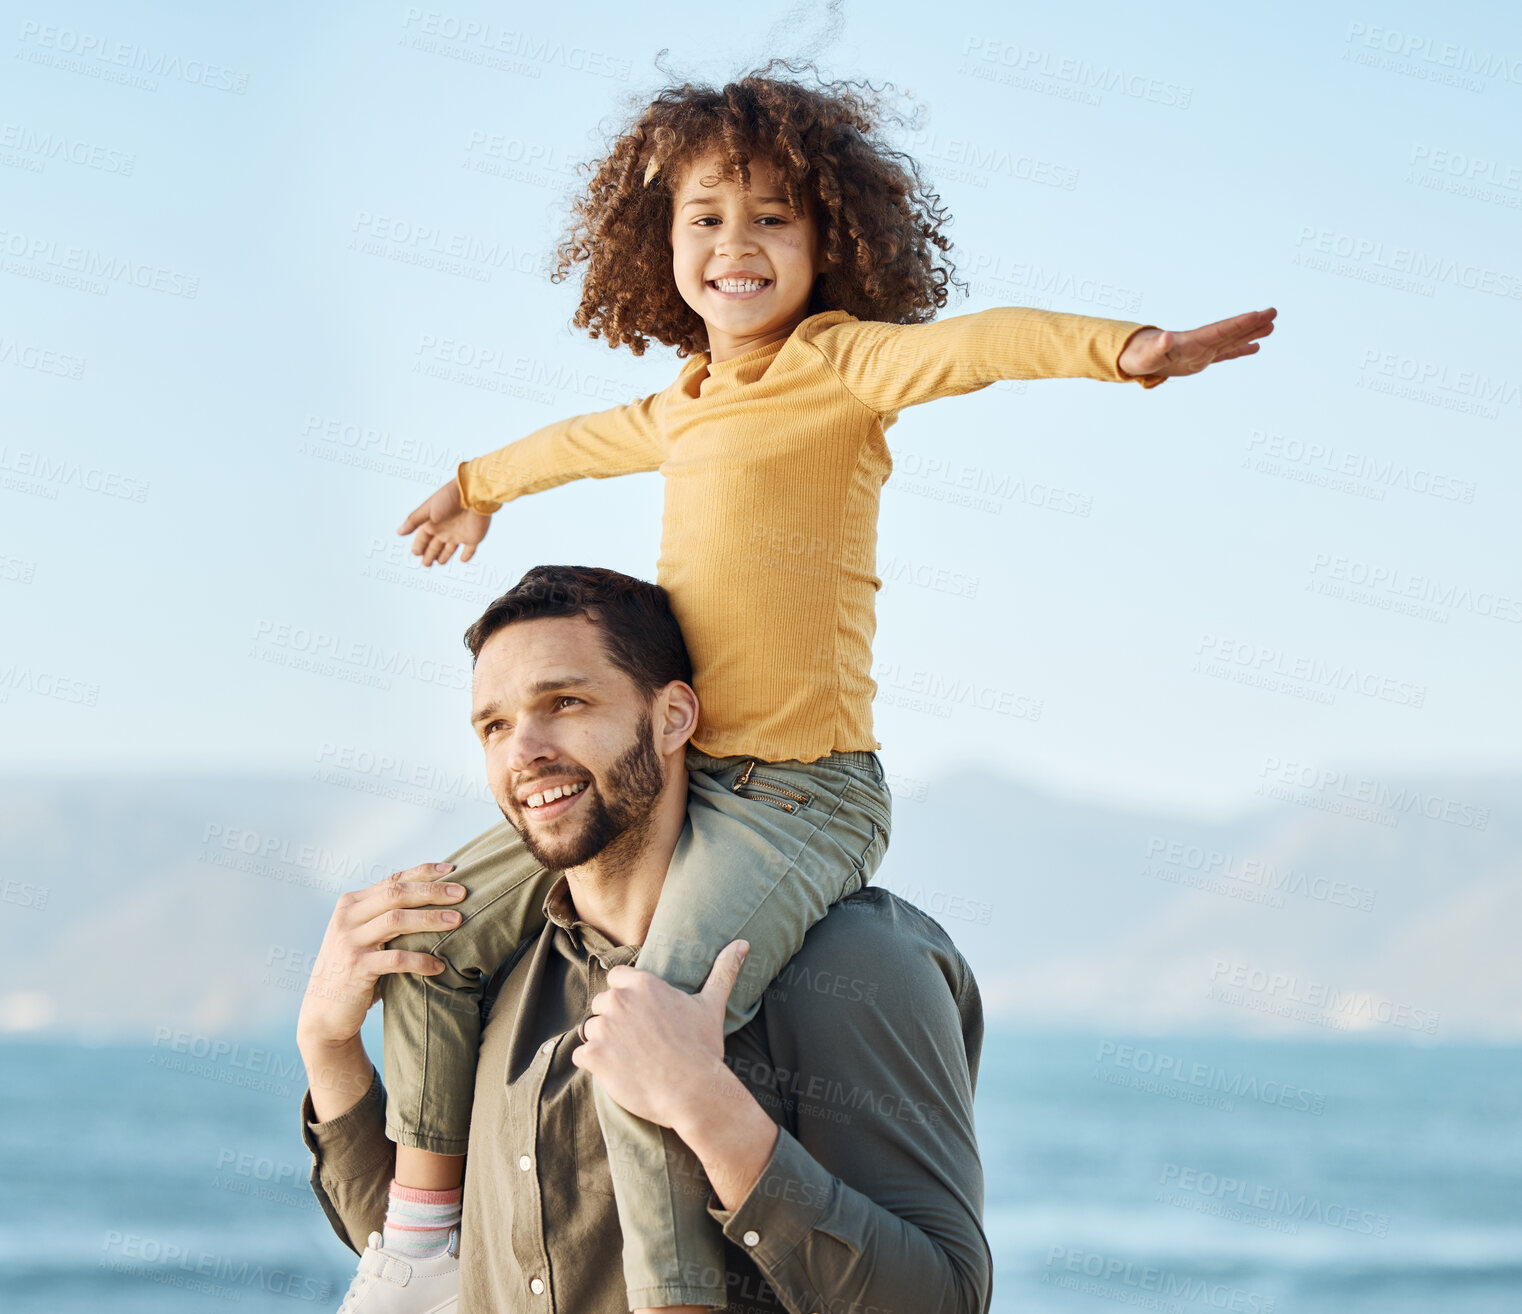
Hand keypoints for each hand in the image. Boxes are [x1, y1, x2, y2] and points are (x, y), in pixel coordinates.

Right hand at [295, 862, 467, 1053]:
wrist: (324, 1012)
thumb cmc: (355, 969)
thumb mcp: (364, 935)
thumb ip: (386, 915)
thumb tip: (434, 896)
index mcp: (351, 904)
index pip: (393, 880)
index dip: (424, 872)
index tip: (453, 869)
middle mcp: (347, 917)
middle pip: (396, 894)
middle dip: (432, 891)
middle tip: (462, 893)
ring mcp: (349, 942)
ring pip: (396, 920)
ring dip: (430, 919)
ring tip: (458, 921)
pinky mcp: (355, 968)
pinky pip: (395, 959)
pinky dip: (421, 960)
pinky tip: (440, 966)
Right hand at [398, 479, 491, 566]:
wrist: (473, 493)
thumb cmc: (449, 499)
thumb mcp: (427, 510)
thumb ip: (413, 522)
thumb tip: (398, 532)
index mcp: (433, 522)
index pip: (423, 538)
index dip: (419, 546)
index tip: (415, 553)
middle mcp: (445, 529)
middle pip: (435, 545)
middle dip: (429, 554)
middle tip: (425, 564)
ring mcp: (459, 533)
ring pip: (450, 549)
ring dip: (443, 556)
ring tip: (437, 563)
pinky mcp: (473, 537)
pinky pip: (470, 550)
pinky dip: (467, 555)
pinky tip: (462, 560)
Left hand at [571, 940, 748, 1133]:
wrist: (694, 1092)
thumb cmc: (702, 1048)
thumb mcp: (712, 1005)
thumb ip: (723, 970)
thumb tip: (743, 944)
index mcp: (642, 984)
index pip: (616, 978)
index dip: (626, 996)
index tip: (640, 1014)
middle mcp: (619, 1001)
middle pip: (602, 1004)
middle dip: (614, 1020)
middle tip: (638, 1041)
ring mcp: (604, 1029)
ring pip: (591, 1030)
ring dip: (603, 1043)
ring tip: (630, 1058)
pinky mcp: (594, 1056)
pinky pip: (581, 1055)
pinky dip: (593, 1064)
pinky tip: (616, 1071)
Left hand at [1118, 307, 1276, 380]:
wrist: (1136, 357)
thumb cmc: (1140, 356)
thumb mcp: (1149, 355)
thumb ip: (1160, 347)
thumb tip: (1165, 338)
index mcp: (1193, 342)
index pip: (1220, 330)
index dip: (1239, 323)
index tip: (1258, 314)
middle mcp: (1201, 343)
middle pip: (1231, 331)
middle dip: (1252, 322)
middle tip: (1274, 312)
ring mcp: (1203, 350)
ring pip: (1232, 340)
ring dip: (1251, 333)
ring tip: (1272, 326)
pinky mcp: (1201, 359)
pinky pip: (1225, 353)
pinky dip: (1240, 350)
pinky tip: (1256, 347)